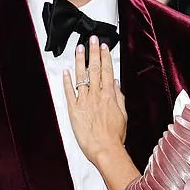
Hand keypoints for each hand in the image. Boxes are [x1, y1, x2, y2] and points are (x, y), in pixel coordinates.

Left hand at [63, 36, 126, 164]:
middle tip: (92, 39)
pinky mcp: (74, 110)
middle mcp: (96, 95)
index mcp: (109, 96)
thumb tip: (116, 84)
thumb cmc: (115, 136)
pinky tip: (66, 71)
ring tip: (79, 48)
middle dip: (93, 52)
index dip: (105, 57)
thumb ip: (119, 97)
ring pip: (81, 76)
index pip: (107, 71)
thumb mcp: (123, 115)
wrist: (105, 149)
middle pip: (95, 69)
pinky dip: (67, 81)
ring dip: (80, 61)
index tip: (103, 47)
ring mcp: (84, 101)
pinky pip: (69, 92)